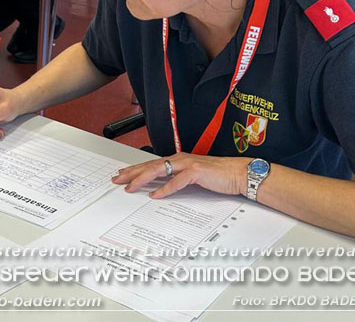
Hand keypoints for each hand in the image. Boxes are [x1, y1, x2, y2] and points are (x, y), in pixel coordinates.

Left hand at [112, 153, 249, 198]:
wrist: (237, 174)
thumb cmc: (218, 176)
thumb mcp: (193, 179)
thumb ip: (177, 181)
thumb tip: (159, 190)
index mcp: (179, 160)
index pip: (152, 164)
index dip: (135, 170)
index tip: (122, 176)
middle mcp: (181, 159)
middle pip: (150, 165)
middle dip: (132, 173)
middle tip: (116, 179)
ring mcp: (188, 164)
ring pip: (160, 170)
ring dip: (143, 179)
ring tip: (130, 187)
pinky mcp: (196, 172)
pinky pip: (177, 181)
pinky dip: (165, 189)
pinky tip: (155, 195)